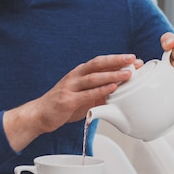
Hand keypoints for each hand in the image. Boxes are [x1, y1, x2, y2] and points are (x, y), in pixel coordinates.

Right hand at [4, 54, 142, 150]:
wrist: (39, 114)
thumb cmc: (62, 104)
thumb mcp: (83, 96)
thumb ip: (99, 93)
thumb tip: (118, 92)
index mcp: (80, 73)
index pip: (100, 62)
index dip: (117, 59)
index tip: (133, 59)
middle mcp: (75, 76)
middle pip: (98, 64)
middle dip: (117, 61)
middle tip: (133, 60)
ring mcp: (70, 87)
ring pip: (93, 77)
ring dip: (112, 75)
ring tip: (127, 74)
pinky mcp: (68, 100)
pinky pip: (87, 94)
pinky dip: (101, 90)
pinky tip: (112, 88)